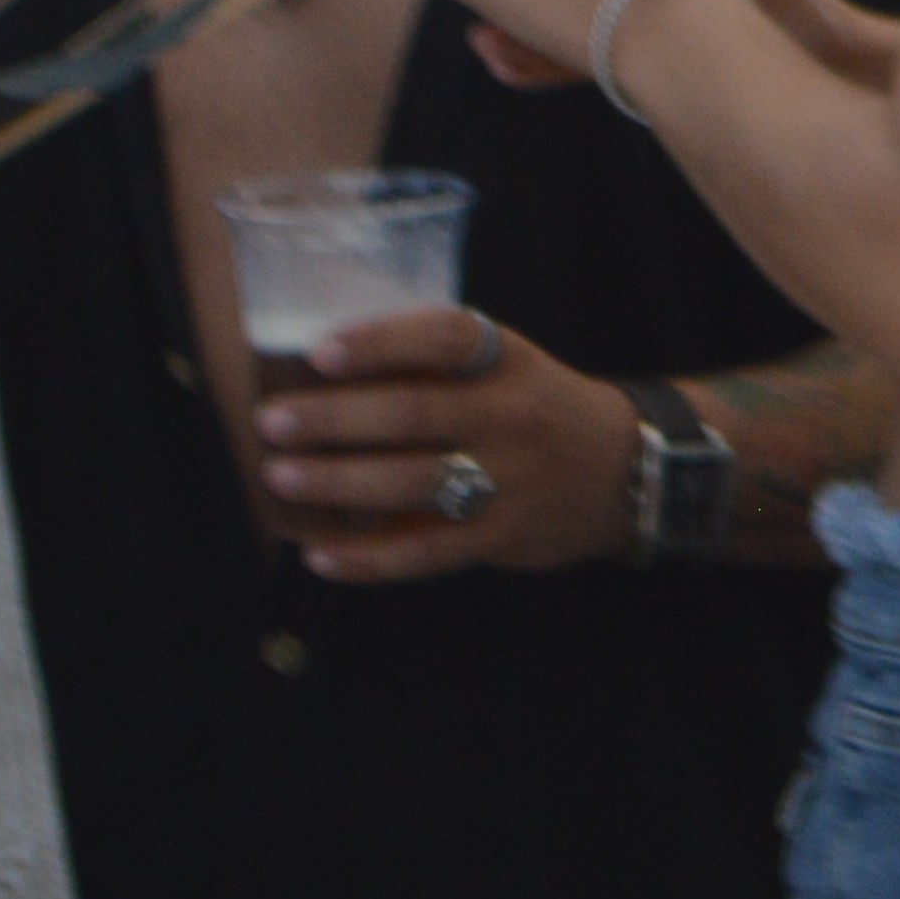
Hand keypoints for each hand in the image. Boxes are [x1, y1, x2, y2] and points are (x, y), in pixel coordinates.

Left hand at [254, 307, 646, 577]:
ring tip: (280, 477)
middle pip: (413, 414)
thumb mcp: (508, 367)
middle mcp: (510, 415)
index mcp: (507, 361)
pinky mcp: (502, 536)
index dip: (380, 342)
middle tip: (272, 422)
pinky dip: (368, 560)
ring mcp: (509, 479)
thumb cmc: (537, 409)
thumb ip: (436, 367)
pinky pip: (425, 553)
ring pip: (412, 482)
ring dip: (338, 482)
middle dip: (333, 419)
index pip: (444, 338)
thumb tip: (324, 368)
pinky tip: (320, 558)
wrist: (626, 470)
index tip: (319, 352)